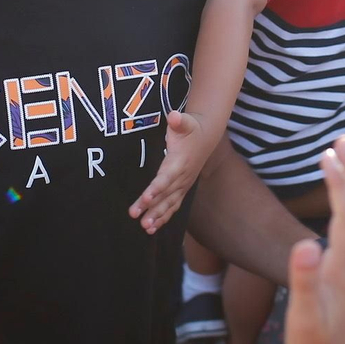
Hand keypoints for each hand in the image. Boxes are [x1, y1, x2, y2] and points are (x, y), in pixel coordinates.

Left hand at [130, 109, 203, 233]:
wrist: (206, 137)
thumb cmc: (191, 129)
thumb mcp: (186, 121)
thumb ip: (179, 120)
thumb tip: (173, 116)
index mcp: (179, 162)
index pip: (166, 178)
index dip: (156, 189)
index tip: (146, 198)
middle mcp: (182, 177)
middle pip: (165, 195)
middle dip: (152, 208)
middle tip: (138, 218)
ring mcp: (183, 185)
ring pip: (169, 204)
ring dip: (157, 216)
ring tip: (145, 227)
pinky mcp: (181, 189)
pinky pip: (173, 206)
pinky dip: (163, 217)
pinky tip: (152, 227)